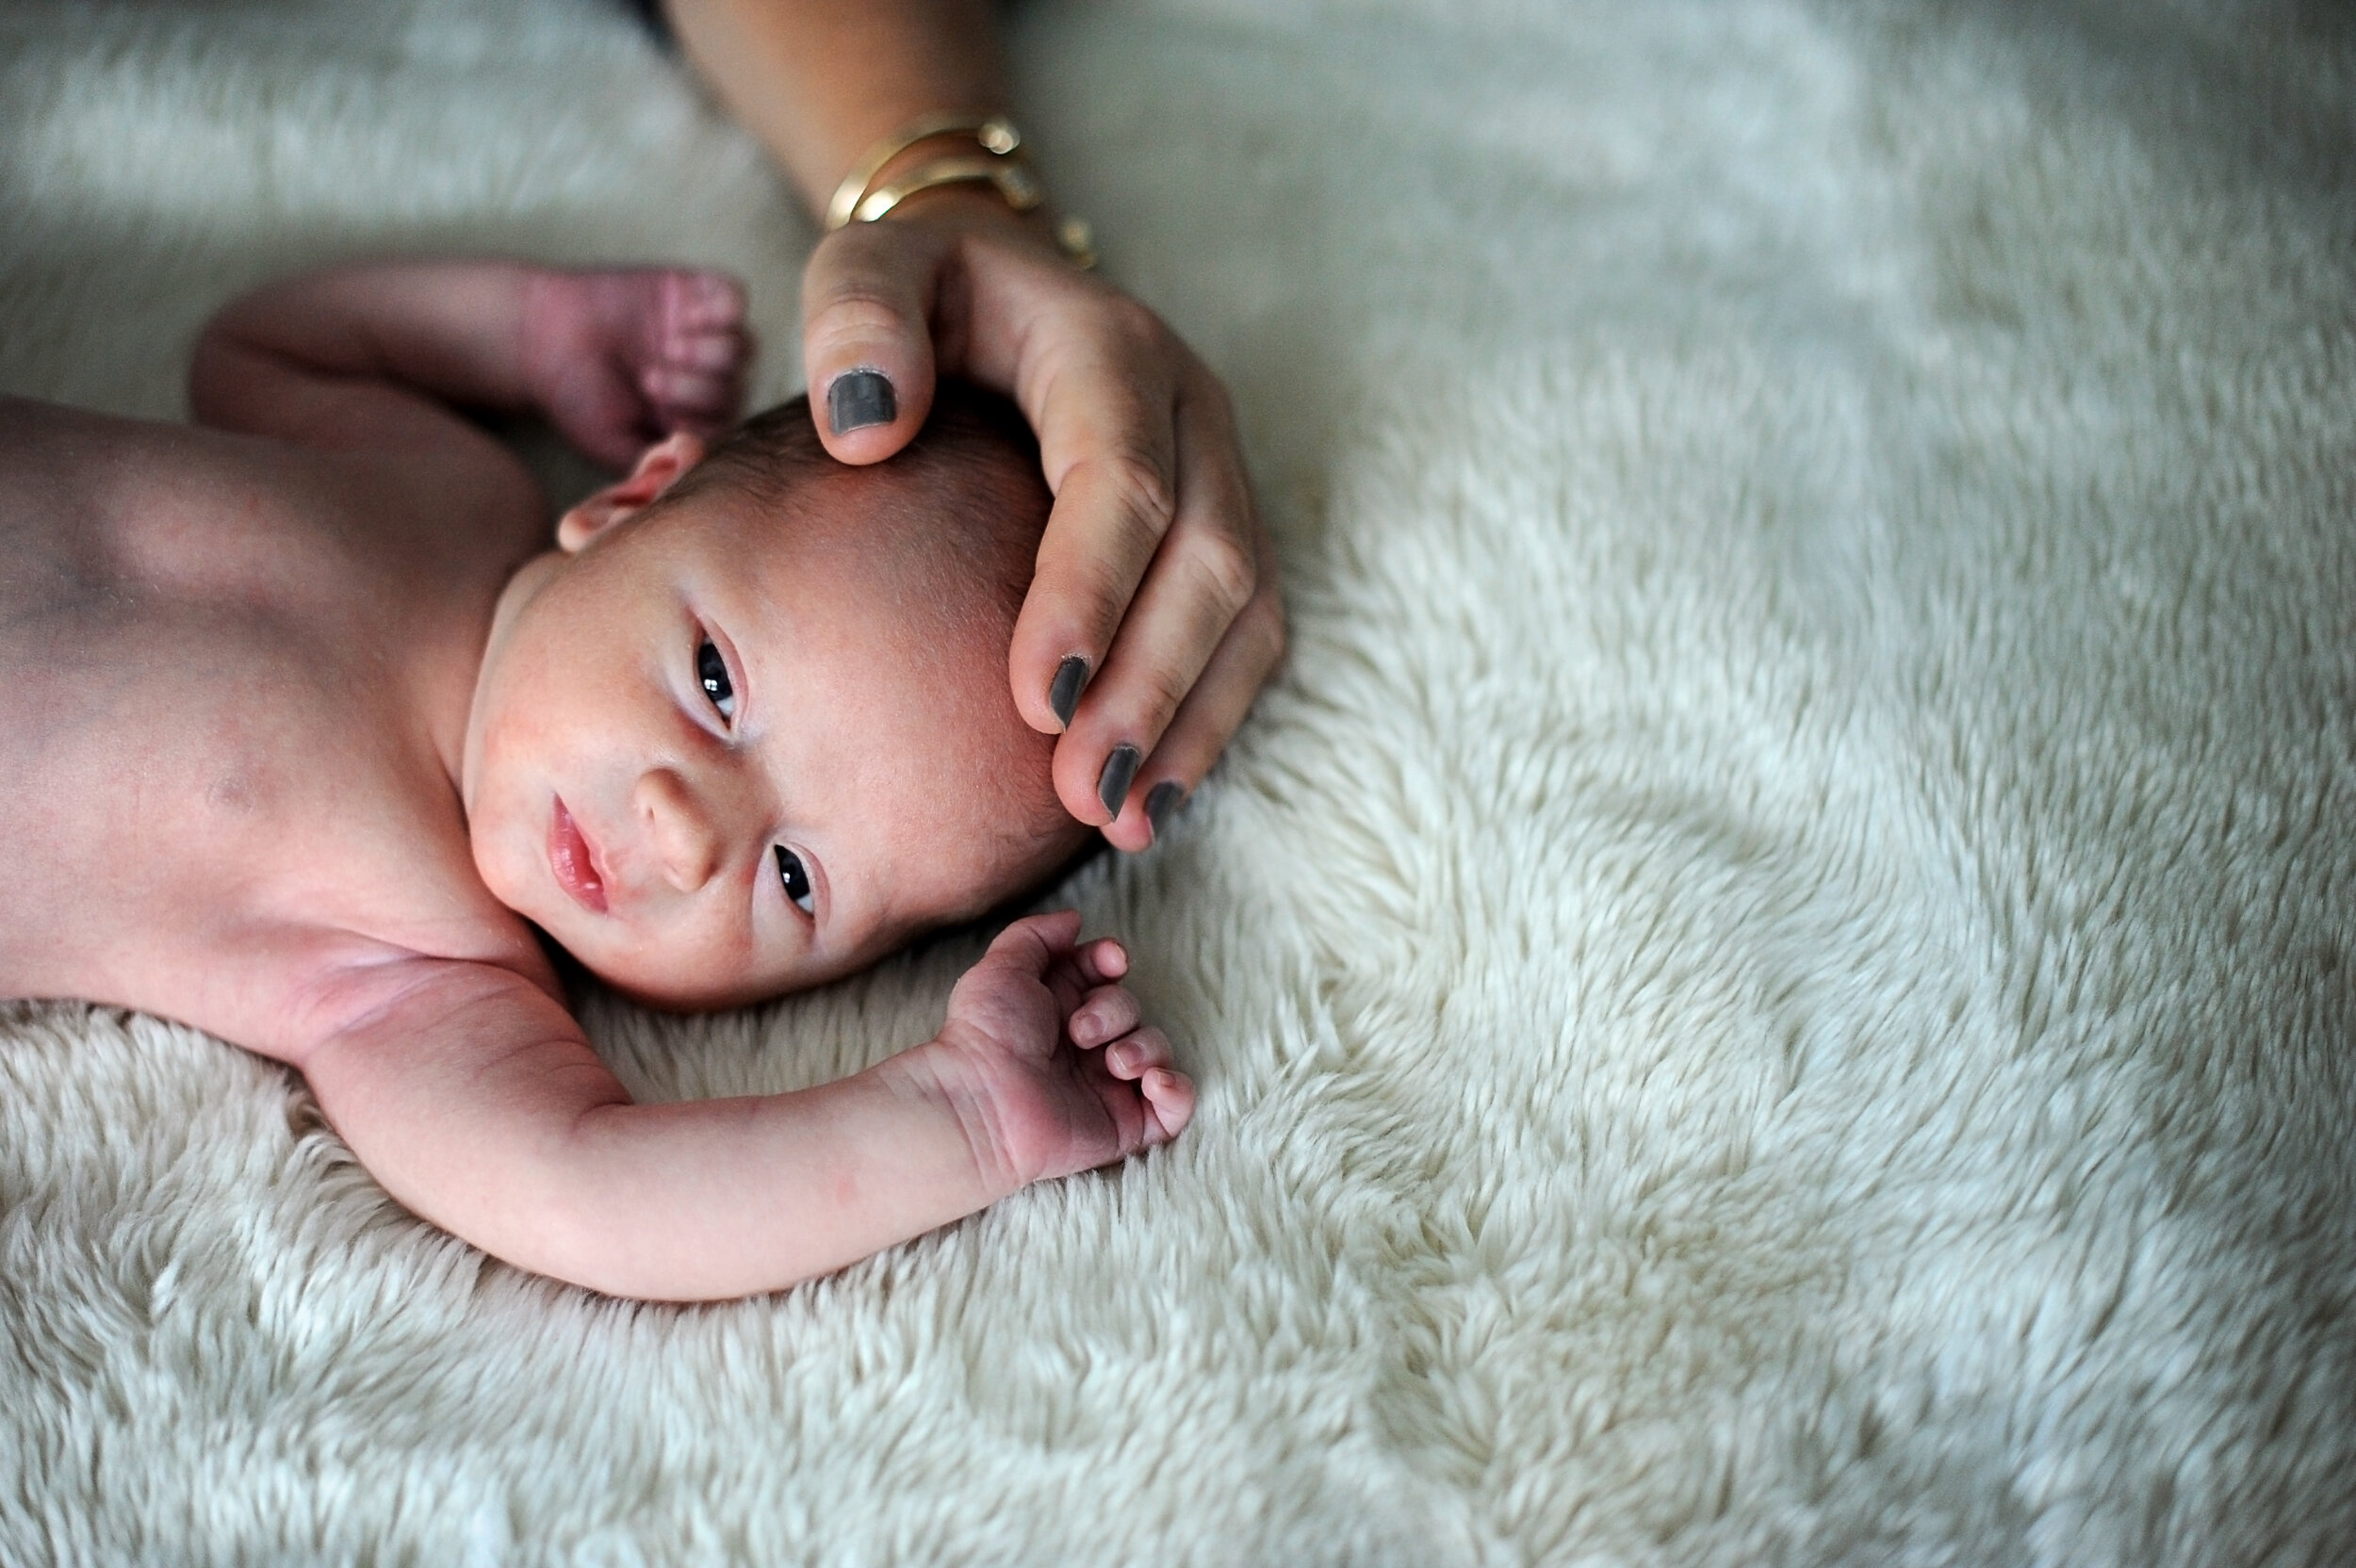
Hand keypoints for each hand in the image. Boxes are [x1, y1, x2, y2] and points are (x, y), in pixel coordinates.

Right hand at [520, 267, 750, 468]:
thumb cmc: (575, 396)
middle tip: (651, 379)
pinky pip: (734, 297)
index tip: (666, 416)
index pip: (727, 424)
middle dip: (701, 389)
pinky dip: (720, 310)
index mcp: (689, 413)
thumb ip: (659, 462)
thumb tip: (698, 471)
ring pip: (742, 346)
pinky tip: (686, 319)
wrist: (539, 336)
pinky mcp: (691, 291)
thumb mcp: (615, 445)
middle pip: (736, 386)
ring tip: (669, 348)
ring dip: (711, 353)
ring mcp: (699, 331)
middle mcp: (700, 373)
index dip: (704, 422)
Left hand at [800, 194, 1285, 848]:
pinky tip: (1147, 803)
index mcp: (1110, 347)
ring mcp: (1224, 476)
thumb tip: (865, 426)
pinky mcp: (1228, 533)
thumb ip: (857, 319)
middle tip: (1081, 790)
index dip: (1092, 591)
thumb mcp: (873, 267)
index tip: (1037, 699)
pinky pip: (1247, 638)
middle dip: (1150, 684)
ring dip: (1190, 722)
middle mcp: (1192, 413)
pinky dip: (1206, 725)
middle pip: (1208, 557)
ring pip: (1247, 610)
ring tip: (1122, 820)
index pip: (1121, 477)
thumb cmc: (926, 299)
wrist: (1000, 292)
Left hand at [918, 910, 1192, 1195]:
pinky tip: (1152, 1082)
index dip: (1111, 961)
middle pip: (1131, 1007)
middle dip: (1115, 1011)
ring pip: (1157, 1049)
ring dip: (1145, 1047)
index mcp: (1058, 1008)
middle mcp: (1084, 1045)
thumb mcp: (1002, 968)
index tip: (1110, 961)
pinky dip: (1176, 1090)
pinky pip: (1174, 1107)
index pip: (1104, 973)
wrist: (982, 1106)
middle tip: (1081, 1033)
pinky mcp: (1124, 1125)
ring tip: (1114, 1063)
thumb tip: (1075, 919)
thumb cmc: (985, 1037)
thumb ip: (1036, 935)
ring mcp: (1106, 1085)